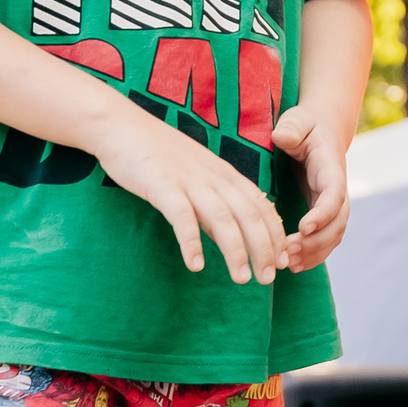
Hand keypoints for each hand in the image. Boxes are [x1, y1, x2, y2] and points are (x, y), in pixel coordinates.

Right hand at [93, 105, 287, 283]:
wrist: (123, 127)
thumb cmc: (161, 156)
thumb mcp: (198, 178)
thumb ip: (215, 206)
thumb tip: (231, 240)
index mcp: (226, 175)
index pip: (261, 207)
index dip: (275, 235)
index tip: (284, 261)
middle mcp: (214, 177)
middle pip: (248, 215)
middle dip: (263, 248)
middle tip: (268, 279)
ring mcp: (189, 181)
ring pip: (222, 218)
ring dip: (235, 250)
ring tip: (242, 279)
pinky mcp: (163, 186)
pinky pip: (181, 216)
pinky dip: (191, 241)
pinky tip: (195, 265)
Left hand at [274, 104, 352, 271]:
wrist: (321, 131)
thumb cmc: (305, 125)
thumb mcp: (298, 120)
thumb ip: (291, 128)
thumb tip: (282, 137)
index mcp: (331, 167)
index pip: (334, 194)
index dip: (322, 213)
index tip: (303, 228)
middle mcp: (337, 189)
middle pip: (337, 222)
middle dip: (316, 242)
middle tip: (288, 253)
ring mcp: (333, 204)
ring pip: (333, 236)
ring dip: (314, 253)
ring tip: (287, 264)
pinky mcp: (324, 214)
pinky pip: (326, 240)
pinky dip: (314, 256)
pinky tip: (294, 265)